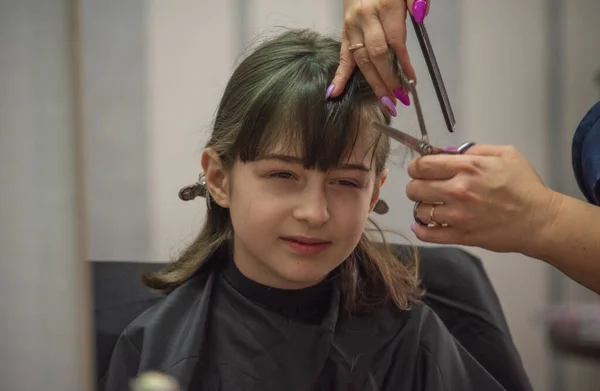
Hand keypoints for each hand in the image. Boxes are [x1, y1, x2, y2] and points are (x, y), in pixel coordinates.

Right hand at [327, 0, 429, 112]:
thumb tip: (421, 15)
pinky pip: (342, 56)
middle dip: (389, 79)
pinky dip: (339, 76)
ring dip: (374, 83)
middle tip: (399, 98)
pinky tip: (335, 93)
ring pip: (362, 60)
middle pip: (376, 55)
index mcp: (385, 5)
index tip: (411, 80)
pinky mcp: (345, 32)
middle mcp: (366, 18)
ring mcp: (353, 27)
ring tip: (386, 101)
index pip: (395, 41)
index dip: (403, 63)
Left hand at [405, 145, 560, 253]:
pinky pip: (427, 234)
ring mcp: (459, 215)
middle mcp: (459, 190)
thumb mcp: (505, 154)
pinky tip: (426, 224)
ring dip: (423, 207)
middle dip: (416, 186)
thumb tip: (447, 152)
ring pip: (419, 211)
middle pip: (414, 188)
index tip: (419, 169)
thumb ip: (474, 150)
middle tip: (425, 188)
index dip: (416, 167)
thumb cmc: (525, 187)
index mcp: (468, 167)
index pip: (422, 165)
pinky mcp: (461, 236)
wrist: (540, 220)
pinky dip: (421, 229)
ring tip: (434, 205)